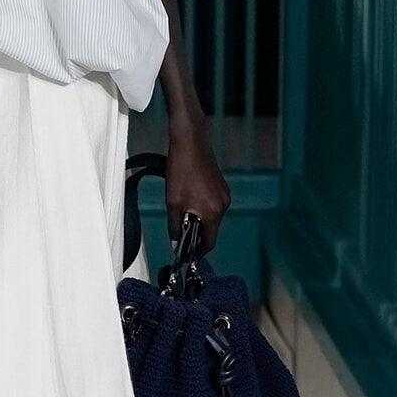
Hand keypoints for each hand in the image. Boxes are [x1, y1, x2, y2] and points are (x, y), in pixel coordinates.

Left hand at [165, 125, 230, 251]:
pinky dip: (202, 206)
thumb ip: (174, 226)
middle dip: (196, 232)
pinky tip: (188, 197)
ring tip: (181, 210)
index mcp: (213, 212)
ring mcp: (224, 194)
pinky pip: (213, 203)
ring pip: (211, 215)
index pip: (209, 241)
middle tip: (180, 231)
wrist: (189, 142)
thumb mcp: (172, 202)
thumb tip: (176, 243)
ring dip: (198, 218)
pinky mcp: (222, 186)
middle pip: (211, 229)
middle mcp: (223, 205)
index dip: (198, 250)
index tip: (188, 254)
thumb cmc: (180, 169)